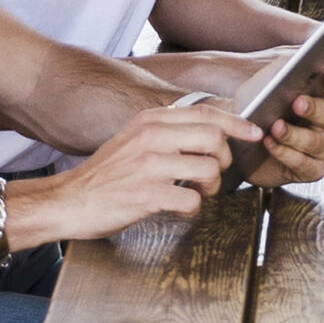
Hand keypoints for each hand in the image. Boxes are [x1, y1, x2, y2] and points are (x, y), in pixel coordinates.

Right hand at [48, 100, 247, 237]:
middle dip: (223, 159)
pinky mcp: (146, 195)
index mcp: (151, 121)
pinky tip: (179, 208)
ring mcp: (149, 166)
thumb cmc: (106, 174)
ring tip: (198, 193)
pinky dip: (193, 209)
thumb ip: (168, 131)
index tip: (254, 132)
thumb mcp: (134, 138)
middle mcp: (151, 137)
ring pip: (209, 169)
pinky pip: (192, 201)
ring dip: (212, 187)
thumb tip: (210, 132)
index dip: (237, 122)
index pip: (206, 113)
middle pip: (215, 138)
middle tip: (213, 174)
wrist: (69, 200)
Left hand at [245, 63, 323, 186]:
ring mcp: (322, 147)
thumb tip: (321, 43)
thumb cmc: (259, 101)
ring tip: (275, 126)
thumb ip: (298, 59)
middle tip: (297, 102)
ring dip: (296, 135)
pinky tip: (271, 143)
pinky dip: (286, 153)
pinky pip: (305, 164)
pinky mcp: (309, 170)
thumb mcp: (274, 74)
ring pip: (320, 143)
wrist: (236, 130)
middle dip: (316, 109)